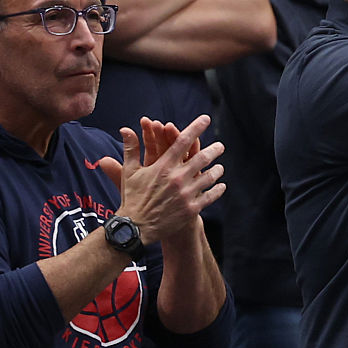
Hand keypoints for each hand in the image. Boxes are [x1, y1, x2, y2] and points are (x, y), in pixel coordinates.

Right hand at [99, 115, 225, 243]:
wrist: (135, 228)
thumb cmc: (132, 198)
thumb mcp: (130, 172)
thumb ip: (131, 149)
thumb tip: (125, 128)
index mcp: (163, 166)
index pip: (183, 141)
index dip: (196, 128)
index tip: (206, 119)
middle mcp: (177, 178)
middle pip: (202, 158)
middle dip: (214, 150)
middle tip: (220, 146)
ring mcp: (186, 194)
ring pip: (209, 177)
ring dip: (217, 170)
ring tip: (220, 167)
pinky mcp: (191, 209)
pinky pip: (210, 196)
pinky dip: (218, 190)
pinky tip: (221, 186)